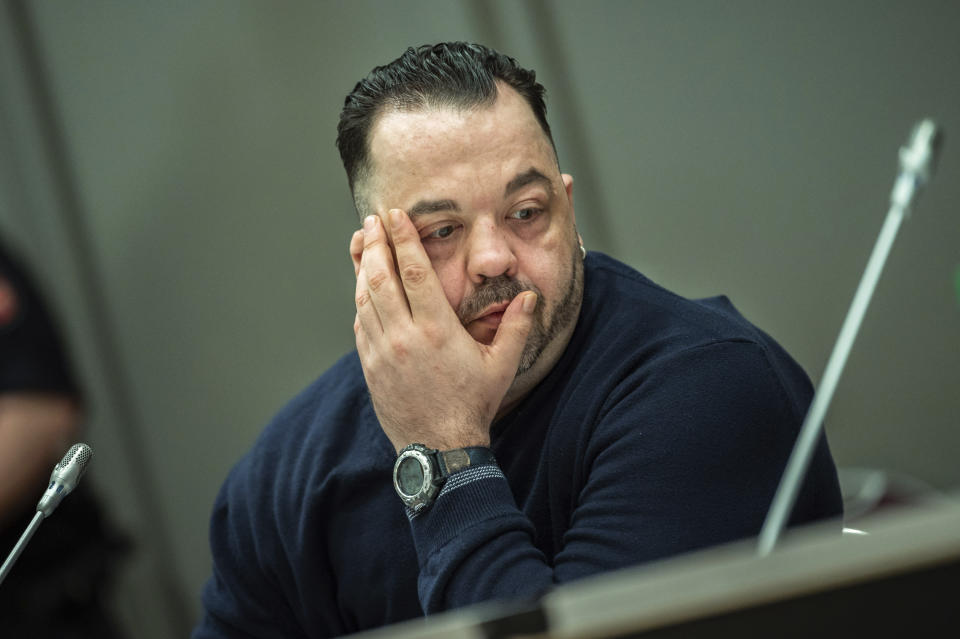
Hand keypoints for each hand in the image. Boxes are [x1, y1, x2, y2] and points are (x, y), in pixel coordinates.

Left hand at [351, 209, 536, 452]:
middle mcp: (404, 336)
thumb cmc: (472, 406)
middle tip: (373, 220)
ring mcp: (382, 352)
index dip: (403, 239)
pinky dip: (360, 300)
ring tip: (364, 244)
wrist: (440, 447)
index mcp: (437, 329)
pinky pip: (360, 324)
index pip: (414, 272)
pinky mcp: (370, 366)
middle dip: (375, 244)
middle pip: (381, 277)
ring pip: (365, 298)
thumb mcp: (502, 365)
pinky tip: (364, 287)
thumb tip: (530, 296)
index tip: (395, 215)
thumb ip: (517, 327)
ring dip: (362, 267)